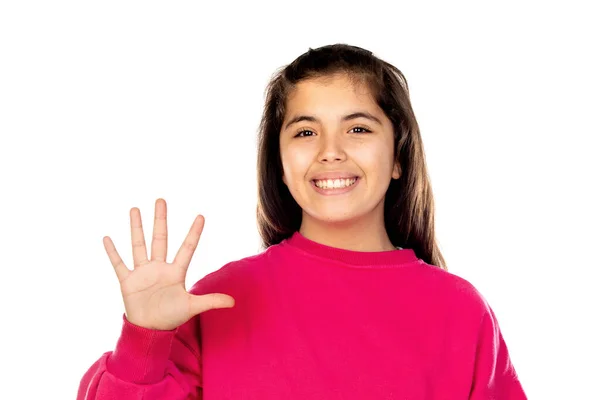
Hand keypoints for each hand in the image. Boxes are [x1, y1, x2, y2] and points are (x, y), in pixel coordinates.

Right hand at [103, 198, 234, 329]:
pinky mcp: (128, 281)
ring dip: (136, 228)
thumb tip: (234, 302)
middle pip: (160, 238)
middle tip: (161, 200)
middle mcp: (159, 267)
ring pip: (139, 245)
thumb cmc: (172, 317)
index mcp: (176, 271)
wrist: (150, 330)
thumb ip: (211, 301)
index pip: (187, 248)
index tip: (201, 216)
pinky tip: (107, 238)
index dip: (194, 233)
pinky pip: (119, 264)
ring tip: (134, 209)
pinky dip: (112, 252)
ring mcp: (142, 272)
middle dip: (160, 220)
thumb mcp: (192, 307)